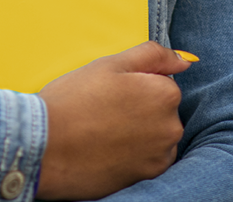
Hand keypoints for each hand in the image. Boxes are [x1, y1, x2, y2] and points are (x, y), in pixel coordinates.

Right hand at [36, 42, 193, 199]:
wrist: (47, 147)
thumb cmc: (75, 100)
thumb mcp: (111, 63)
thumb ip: (153, 55)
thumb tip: (184, 60)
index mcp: (165, 93)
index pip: (161, 80)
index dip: (134, 82)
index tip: (112, 89)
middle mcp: (171, 127)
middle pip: (161, 108)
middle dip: (139, 105)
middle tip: (105, 108)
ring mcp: (160, 155)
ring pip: (155, 133)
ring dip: (138, 130)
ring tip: (104, 128)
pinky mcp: (148, 177)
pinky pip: (149, 157)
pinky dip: (134, 152)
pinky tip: (109, 147)